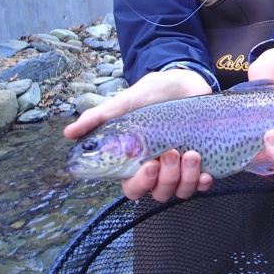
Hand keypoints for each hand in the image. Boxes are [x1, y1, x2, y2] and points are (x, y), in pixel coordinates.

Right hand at [63, 69, 213, 200]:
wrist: (186, 79)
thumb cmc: (153, 92)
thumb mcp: (127, 102)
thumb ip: (100, 118)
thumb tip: (68, 133)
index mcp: (137, 160)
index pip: (133, 188)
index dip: (140, 184)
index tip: (149, 165)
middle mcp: (158, 169)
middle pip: (157, 193)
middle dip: (166, 178)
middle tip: (170, 153)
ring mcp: (180, 167)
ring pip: (180, 192)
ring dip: (186, 177)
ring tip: (191, 153)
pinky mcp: (202, 162)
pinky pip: (201, 185)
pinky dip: (203, 182)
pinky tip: (205, 172)